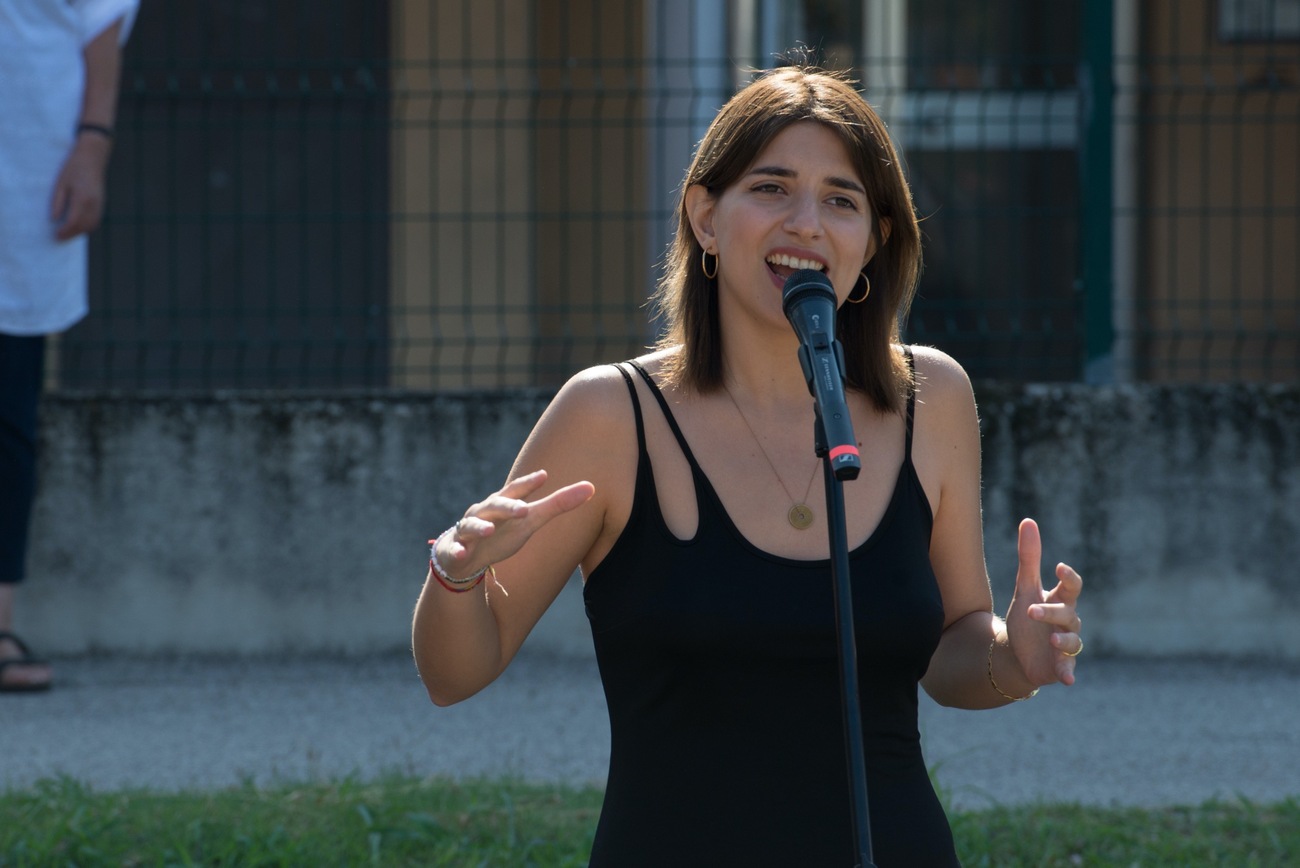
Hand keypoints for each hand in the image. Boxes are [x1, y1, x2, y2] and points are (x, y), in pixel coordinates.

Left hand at [50, 136, 110, 240]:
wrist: (92, 158)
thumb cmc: (73, 168)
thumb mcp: (61, 184)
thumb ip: (58, 202)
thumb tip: (54, 219)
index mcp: (82, 199)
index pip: (73, 222)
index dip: (64, 231)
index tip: (56, 235)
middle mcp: (93, 204)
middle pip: (83, 226)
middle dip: (72, 234)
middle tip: (60, 238)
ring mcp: (100, 204)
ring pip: (92, 225)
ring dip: (80, 232)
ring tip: (68, 234)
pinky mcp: (102, 203)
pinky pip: (96, 220)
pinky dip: (88, 226)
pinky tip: (79, 227)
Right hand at [435, 469, 594, 579]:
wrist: (465, 555)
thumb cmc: (502, 531)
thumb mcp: (530, 520)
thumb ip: (557, 505)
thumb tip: (591, 488)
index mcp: (502, 503)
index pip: (516, 491)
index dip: (528, 484)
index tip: (544, 476)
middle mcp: (483, 512)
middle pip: (495, 506)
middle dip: (508, 507)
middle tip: (524, 510)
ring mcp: (467, 531)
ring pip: (472, 526)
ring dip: (480, 527)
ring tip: (490, 530)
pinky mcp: (455, 550)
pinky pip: (455, 550)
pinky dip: (457, 551)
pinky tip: (462, 554)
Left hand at [1005, 518, 1083, 686]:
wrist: (1017, 652)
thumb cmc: (1027, 616)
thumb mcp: (1025, 587)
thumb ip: (1029, 557)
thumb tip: (1029, 521)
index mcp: (1060, 601)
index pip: (1071, 586)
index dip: (1068, 577)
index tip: (1058, 567)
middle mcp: (1067, 622)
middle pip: (1067, 614)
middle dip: (1052, 612)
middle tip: (1031, 610)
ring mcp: (1066, 645)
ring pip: (1073, 641)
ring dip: (1064, 640)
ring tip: (1053, 640)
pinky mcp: (1061, 665)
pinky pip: (1068, 669)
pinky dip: (1068, 673)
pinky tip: (1067, 679)